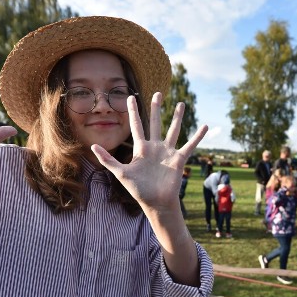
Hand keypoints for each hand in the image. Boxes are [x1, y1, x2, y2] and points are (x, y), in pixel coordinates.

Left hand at [92, 93, 207, 212]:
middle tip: (158, 93)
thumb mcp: (121, 173)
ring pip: (173, 130)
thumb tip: (92, 146)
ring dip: (177, 117)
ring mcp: (168, 152)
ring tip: (182, 103)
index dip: (133, 111)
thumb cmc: (138, 190)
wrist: (156, 203)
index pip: (136, 125)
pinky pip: (189, 145)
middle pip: (155, 122)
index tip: (130, 97)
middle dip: (156, 108)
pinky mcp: (179, 159)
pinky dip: (198, 136)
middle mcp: (155, 147)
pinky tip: (204, 126)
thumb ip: (108, 160)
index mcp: (141, 149)